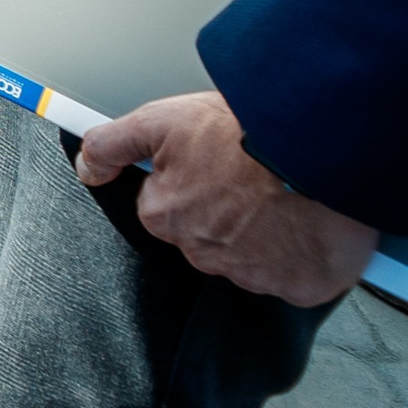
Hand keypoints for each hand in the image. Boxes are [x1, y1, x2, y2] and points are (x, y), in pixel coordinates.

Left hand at [78, 91, 378, 305]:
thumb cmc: (245, 131)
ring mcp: (253, 274)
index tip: (218, 163)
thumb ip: (113, 145)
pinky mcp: (300, 287)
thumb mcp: (163, 120)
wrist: (320, 148)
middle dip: (228, 209)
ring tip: (290, 193)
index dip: (193, 179)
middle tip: (257, 176)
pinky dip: (305, 255)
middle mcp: (203, 253)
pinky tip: (314, 224)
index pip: (167, 205)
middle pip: (208, 233)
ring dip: (268, 231)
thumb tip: (87, 170)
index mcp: (165, 215)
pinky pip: (297, 276)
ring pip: (253, 256)